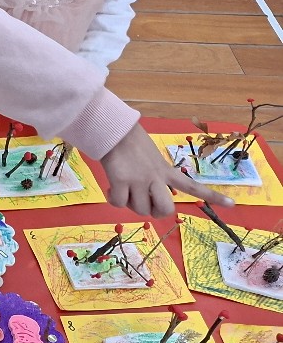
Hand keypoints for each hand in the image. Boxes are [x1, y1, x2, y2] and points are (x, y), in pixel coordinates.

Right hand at [99, 124, 233, 217]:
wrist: (114, 131)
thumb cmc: (131, 142)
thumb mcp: (153, 159)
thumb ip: (155, 175)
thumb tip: (145, 195)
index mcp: (166, 171)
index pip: (193, 186)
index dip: (213, 196)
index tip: (232, 204)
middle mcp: (156, 178)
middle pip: (165, 210)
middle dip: (155, 212)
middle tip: (144, 203)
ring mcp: (139, 180)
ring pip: (140, 210)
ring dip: (131, 205)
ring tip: (124, 191)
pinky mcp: (121, 181)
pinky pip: (119, 203)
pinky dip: (114, 200)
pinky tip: (111, 189)